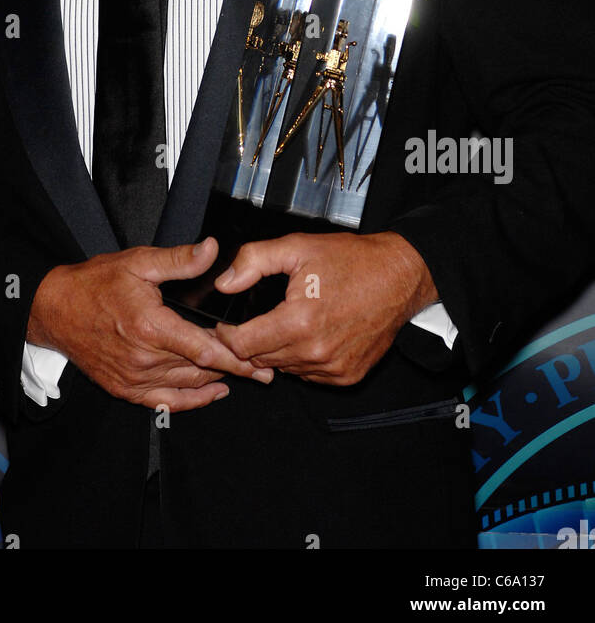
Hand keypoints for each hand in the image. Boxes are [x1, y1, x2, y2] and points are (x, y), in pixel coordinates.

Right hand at [27, 237, 272, 411]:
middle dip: (235, 369)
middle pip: (201, 370)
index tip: (260, 357)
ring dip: (216, 382)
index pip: (204, 349)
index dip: (235, 355)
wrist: (55, 310)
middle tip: (265, 371)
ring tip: (246, 377)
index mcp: (150, 327)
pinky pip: (165, 402)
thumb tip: (211, 250)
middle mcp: (144, 358)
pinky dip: (191, 401)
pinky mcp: (125, 389)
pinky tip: (211, 393)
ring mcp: (134, 378)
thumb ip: (178, 260)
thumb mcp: (138, 262)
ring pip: (187, 386)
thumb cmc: (95, 283)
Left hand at [213, 232, 437, 385]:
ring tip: (285, 323)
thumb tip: (225, 283)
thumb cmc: (351, 260)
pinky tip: (309, 335)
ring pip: (285, 369)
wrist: (399, 276)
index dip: (228, 335)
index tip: (226, 325)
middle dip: (250, 342)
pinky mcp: (347, 376)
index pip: (244, 346)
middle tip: (255, 321)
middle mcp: (316, 352)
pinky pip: (310, 375)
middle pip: (261, 360)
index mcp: (299, 321)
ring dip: (277, 351)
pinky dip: (302, 359)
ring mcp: (334, 368)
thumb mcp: (297, 247)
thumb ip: (253, 261)